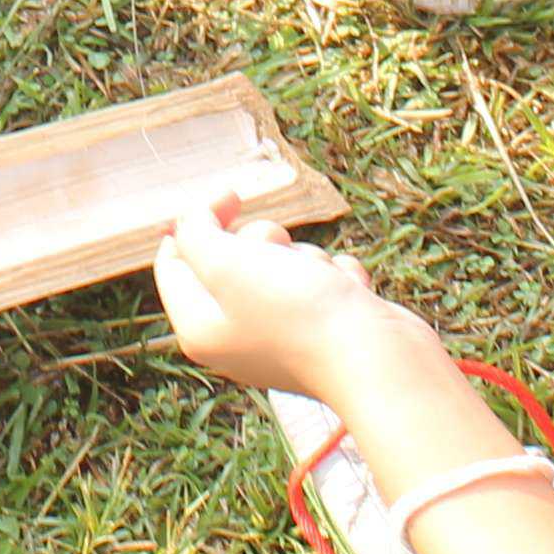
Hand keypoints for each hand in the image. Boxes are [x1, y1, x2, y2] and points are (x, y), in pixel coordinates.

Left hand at [152, 198, 444, 403]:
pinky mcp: (326, 330)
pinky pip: (324, 279)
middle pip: (233, 256)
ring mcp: (284, 335)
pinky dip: (337, 279)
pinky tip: (348, 296)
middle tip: (278, 255)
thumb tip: (193, 221)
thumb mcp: (227, 263)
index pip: (175, 262)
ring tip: (322, 284)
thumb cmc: (296, 311)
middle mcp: (237, 336)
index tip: (231, 196)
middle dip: (262, 241)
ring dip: (306, 259)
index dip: (198, 221)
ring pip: (284, 261)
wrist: (378, 357)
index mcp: (201, 328)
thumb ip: (196, 234)